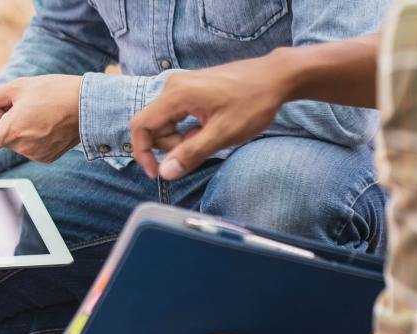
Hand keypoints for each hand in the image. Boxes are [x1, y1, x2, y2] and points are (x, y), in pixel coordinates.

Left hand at [0, 75, 82, 182]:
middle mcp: (21, 147)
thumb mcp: (19, 86)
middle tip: (22, 106)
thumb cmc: (53, 91)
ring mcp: (34, 155)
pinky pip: (28, 146)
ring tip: (41, 114)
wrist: (88, 106)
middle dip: (0, 122)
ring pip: (13, 141)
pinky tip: (48, 124)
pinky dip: (32, 136)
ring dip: (19, 127)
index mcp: (10, 129)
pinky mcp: (45, 158)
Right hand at [129, 54, 290, 179]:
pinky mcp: (191, 88)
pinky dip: (189, 129)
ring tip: (210, 137)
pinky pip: (178, 115)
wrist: (275, 77)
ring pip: (166, 122)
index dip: (143, 153)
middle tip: (199, 150)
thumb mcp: (223, 134)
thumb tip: (165, 173)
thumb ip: (191, 154)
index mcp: (176, 95)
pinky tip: (210, 129)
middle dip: (170, 147)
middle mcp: (173, 86)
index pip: (141, 126)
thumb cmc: (253, 102)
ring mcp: (182, 86)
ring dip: (181, 139)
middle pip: (153, 126)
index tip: (158, 173)